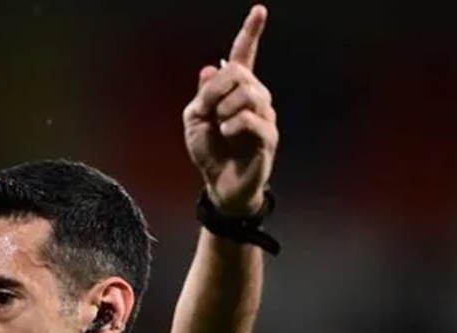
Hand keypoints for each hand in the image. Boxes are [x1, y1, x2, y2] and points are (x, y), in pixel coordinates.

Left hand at [183, 4, 277, 215]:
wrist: (219, 185)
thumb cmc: (210, 152)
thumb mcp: (195, 120)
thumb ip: (202, 94)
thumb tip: (211, 68)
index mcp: (237, 91)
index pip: (245, 56)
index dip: (251, 33)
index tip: (259, 10)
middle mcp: (256, 98)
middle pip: (240, 73)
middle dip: (215, 90)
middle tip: (206, 111)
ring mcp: (265, 116)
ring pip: (246, 93)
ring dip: (223, 108)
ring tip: (219, 126)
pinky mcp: (268, 137)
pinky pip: (250, 118)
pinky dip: (232, 124)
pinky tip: (226, 134)